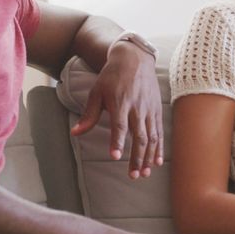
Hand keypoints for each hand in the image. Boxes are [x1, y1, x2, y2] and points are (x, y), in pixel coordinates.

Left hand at [70, 42, 163, 178]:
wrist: (134, 58)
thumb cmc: (112, 76)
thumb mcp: (97, 92)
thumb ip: (89, 115)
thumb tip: (75, 133)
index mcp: (121, 102)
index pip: (119, 125)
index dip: (117, 141)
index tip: (114, 157)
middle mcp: (138, 107)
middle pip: (139, 136)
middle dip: (136, 158)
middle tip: (133, 176)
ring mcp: (149, 109)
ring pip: (151, 137)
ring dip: (148, 157)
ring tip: (144, 174)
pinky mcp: (157, 110)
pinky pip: (159, 132)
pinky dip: (159, 148)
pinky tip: (156, 161)